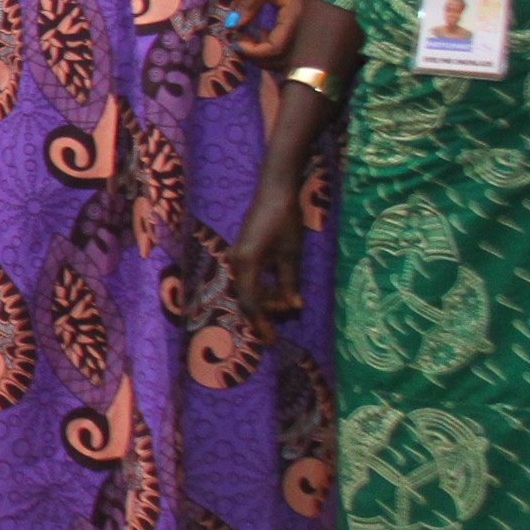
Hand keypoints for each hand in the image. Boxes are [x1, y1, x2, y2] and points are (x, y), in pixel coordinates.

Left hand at [232, 0, 310, 62]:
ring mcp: (310, 28)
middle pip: (284, 60)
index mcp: (298, 17)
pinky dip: (275, 46)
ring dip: (267, 54)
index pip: (276, 48)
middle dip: (258, 57)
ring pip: (289, 57)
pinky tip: (264, 31)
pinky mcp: (308, 25)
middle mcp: (307, 28)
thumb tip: (231, 25)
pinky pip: (292, 46)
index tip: (236, 38)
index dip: (253, 50)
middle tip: (238, 42)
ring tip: (249, 38)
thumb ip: (248, 2)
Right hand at [238, 172, 308, 319]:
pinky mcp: (243, 251)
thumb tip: (293, 307)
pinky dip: (263, 288)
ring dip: (266, 300)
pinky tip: (278, 290)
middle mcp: (236, 262)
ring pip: (248, 288)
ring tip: (288, 304)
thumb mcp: (291, 254)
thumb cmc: (285, 220)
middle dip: (266, 312)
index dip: (261, 323)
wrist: (275, 190)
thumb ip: (290, 283)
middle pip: (246, 298)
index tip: (272, 339)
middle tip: (290, 317)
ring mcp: (237, 256)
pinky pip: (249, 278)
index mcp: (247, 264)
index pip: (250, 302)